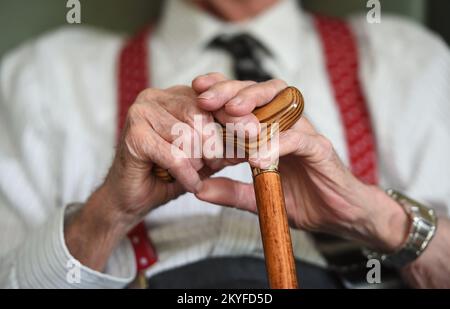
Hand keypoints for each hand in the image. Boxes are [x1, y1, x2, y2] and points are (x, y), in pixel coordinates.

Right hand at [65, 79, 257, 269]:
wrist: (133, 197)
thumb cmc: (170, 174)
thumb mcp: (207, 156)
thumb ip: (228, 143)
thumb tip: (258, 136)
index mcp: (176, 95)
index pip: (213, 96)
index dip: (236, 115)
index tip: (256, 133)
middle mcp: (157, 96)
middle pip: (202, 115)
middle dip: (217, 145)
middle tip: (217, 164)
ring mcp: (142, 112)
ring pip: (189, 135)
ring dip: (199, 161)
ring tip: (196, 173)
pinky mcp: (133, 134)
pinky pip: (174, 155)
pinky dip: (186, 174)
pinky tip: (190, 184)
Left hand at [194, 74, 409, 252]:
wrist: (340, 215)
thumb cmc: (302, 200)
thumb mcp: (259, 197)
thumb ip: (231, 191)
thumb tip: (199, 189)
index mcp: (270, 130)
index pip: (245, 100)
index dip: (222, 91)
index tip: (196, 91)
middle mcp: (286, 125)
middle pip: (260, 92)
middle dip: (231, 90)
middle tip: (206, 99)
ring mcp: (304, 134)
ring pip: (281, 104)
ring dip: (253, 104)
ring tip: (229, 114)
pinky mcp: (320, 149)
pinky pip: (298, 139)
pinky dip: (277, 144)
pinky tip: (257, 155)